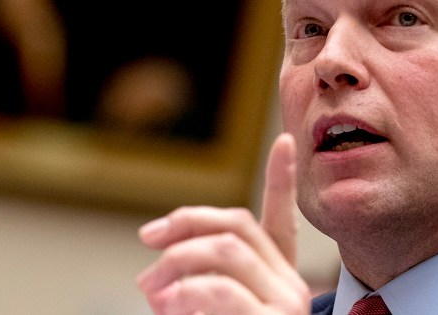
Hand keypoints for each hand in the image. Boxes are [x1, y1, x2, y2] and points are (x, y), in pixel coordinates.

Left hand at [136, 133, 311, 313]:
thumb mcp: (206, 310)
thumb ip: (191, 286)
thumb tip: (155, 282)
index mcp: (276, 277)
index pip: (281, 222)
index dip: (282, 180)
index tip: (284, 141)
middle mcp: (289, 285)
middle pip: (239, 225)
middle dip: (186, 223)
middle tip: (148, 238)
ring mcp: (286, 304)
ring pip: (228, 249)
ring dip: (177, 260)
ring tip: (151, 289)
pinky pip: (221, 290)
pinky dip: (186, 293)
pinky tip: (169, 305)